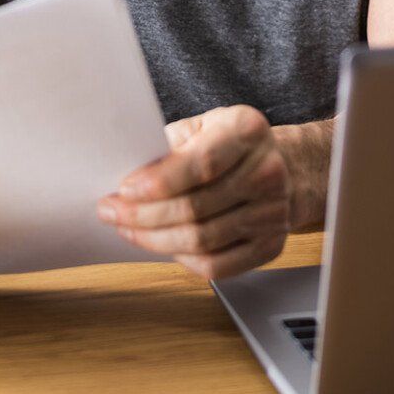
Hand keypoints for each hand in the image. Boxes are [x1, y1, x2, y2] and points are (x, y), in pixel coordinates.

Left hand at [97, 105, 289, 279]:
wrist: (282, 166)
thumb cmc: (227, 145)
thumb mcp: (200, 127)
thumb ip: (169, 147)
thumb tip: (129, 178)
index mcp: (247, 130)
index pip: (201, 164)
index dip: (159, 183)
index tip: (124, 190)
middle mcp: (267, 171)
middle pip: (196, 207)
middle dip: (143, 215)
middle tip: (111, 212)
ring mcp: (274, 212)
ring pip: (202, 240)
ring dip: (155, 239)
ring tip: (128, 229)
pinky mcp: (271, 245)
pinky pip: (218, 266)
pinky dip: (183, 260)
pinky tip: (164, 245)